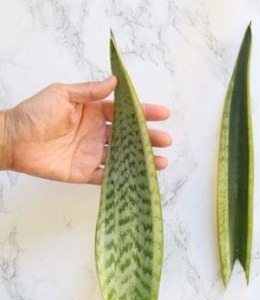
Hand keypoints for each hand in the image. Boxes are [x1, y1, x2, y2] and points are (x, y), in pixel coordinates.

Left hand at [0, 78, 170, 183]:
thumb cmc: (35, 112)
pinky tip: (141, 178)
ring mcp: (93, 154)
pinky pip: (109, 177)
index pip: (123, 112)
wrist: (15, 139)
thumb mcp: (62, 94)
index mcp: (92, 112)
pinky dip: (125, 178)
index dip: (143, 113)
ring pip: (124, 158)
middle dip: (148, 138)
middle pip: (128, 137)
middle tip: (165, 140)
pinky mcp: (86, 173)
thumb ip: (89, 90)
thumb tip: (113, 82)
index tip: (162, 114)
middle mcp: (96, 133)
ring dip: (143, 160)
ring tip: (162, 162)